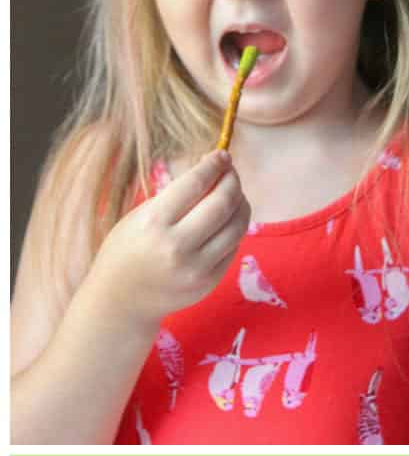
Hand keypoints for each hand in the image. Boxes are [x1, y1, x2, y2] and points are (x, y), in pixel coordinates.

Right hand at [82, 151, 250, 332]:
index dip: (213, 165)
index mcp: (153, 223)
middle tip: (231, 172)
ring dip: (241, 203)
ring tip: (234, 193)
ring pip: (237, 226)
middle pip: (223, 203)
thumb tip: (213, 170)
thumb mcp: (140, 217)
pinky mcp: (210, 281)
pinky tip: (228, 219)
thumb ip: (175, 198)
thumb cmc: (126, 250)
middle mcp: (176, 246)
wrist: (120, 301)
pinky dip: (235, 227)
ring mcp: (196, 267)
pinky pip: (234, 246)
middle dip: (232, 181)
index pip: (195, 184)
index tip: (222, 154)